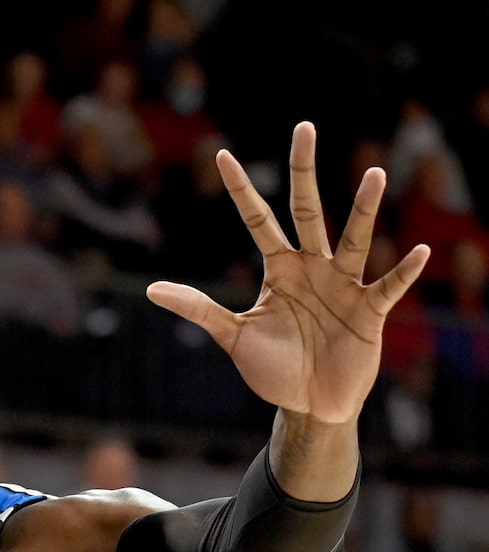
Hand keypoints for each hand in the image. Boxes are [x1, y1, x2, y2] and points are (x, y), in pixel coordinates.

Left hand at [147, 123, 428, 425]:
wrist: (310, 405)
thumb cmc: (275, 370)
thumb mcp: (233, 337)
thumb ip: (199, 309)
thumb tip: (151, 289)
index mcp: (280, 269)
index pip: (258, 221)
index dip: (241, 191)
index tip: (221, 156)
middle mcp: (313, 267)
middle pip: (307, 211)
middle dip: (303, 172)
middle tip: (303, 128)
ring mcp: (343, 285)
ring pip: (353, 239)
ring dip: (364, 210)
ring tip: (374, 175)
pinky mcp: (370, 310)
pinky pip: (389, 286)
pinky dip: (404, 271)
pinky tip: (419, 253)